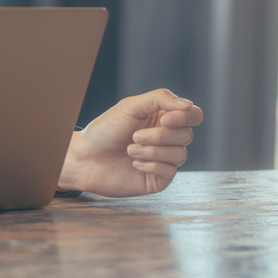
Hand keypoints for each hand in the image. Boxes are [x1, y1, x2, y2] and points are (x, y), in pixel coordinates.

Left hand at [57, 89, 203, 196]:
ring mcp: (164, 159)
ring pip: (180, 154)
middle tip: (135, 136)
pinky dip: (151, 165)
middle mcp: (166, 138)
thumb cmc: (105, 130)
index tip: (164, 120)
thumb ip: (160, 99)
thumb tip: (189, 106)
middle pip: (187, 135)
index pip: (193, 115)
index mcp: (162, 118)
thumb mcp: (131, 106)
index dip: (185, 117)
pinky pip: (170, 171)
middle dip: (160, 136)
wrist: (85, 158)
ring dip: (153, 151)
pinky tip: (134, 163)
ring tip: (130, 149)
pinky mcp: (158, 178)